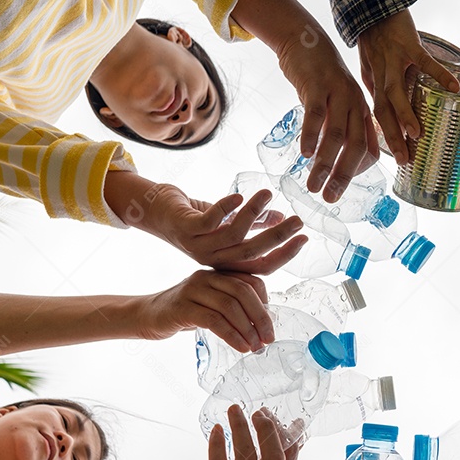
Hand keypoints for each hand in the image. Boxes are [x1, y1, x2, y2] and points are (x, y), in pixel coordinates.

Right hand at [136, 270, 274, 352]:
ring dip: (247, 329)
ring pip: (230, 306)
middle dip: (260, 317)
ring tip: (254, 346)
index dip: (265, 303)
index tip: (269, 325)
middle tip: (268, 338)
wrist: (147, 315)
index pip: (251, 280)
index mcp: (218, 273)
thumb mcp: (211, 304)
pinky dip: (231, 335)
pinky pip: (213, 320)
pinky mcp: (182, 307)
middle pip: (243, 292)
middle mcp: (207, 277)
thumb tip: (262, 323)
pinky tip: (239, 346)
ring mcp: (193, 290)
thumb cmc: (184, 311)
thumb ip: (233, 306)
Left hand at [141, 185, 306, 272]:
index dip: (284, 254)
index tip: (304, 238)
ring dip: (254, 213)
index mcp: (228, 262)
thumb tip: (281, 215)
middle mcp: (215, 259)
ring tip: (267, 193)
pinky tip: (238, 196)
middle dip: (278, 237)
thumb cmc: (194, 218)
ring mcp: (199, 245)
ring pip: (234, 235)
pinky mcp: (186, 229)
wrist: (155, 212)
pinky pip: (209, 221)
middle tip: (298, 221)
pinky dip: (226, 208)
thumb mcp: (227, 223)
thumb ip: (254, 222)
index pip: (262, 266)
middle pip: (252, 253)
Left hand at [182, 406, 299, 459]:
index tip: (272, 414)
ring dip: (241, 430)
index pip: (289, 458)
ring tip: (234, 410)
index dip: (284, 434)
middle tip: (258, 412)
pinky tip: (217, 429)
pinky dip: (217, 446)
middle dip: (267, 431)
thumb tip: (297, 425)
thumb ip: (276, 452)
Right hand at [280, 44, 378, 202]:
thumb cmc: (321, 80)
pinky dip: (310, 135)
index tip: (344, 189)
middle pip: (355, 146)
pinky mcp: (317, 85)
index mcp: (362, 112)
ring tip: (312, 185)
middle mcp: (355, 104)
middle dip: (343, 176)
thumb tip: (335, 161)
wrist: (306, 41)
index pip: (369, 149)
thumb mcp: (337, 105)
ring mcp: (338, 94)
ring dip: (324, 164)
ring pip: (336, 135)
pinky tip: (304, 154)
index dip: (359, 171)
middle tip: (330, 198)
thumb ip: (338, 130)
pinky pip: (316, 114)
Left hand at [357, 10, 459, 164]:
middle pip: (383, 110)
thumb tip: (385, 109)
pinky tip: (454, 88)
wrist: (374, 3)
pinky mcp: (409, 45)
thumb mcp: (370, 65)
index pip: (377, 114)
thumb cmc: (376, 36)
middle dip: (392, 136)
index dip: (385, 137)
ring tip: (416, 135)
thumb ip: (378, 86)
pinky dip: (439, 75)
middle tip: (404, 159)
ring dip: (405, 115)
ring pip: (396, 92)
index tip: (397, 159)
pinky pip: (425, 62)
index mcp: (373, 82)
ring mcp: (393, 60)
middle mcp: (379, 75)